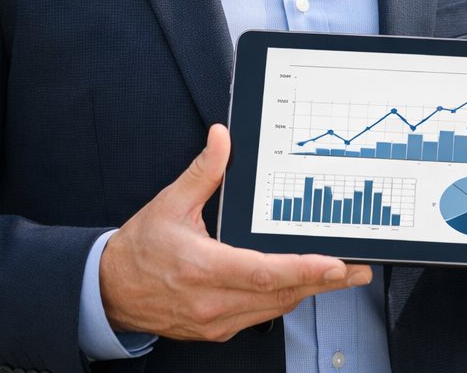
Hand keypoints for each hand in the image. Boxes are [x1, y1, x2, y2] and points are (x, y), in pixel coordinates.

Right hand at [100, 124, 372, 340]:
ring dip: (308, 292)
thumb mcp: (169, 203)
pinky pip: (260, 317)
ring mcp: (215, 321)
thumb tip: (222, 137)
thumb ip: (203, 171)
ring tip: (341, 276)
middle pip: (280, 296)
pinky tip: (301, 285)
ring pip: (275, 309)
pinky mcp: (215, 330)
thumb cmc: (139, 248)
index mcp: (202, 268)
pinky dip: (283, 300)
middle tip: (359, 269)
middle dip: (324, 282)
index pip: (264, 273)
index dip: (304, 270)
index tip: (335, 264)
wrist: (107, 292)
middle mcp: (211, 301)